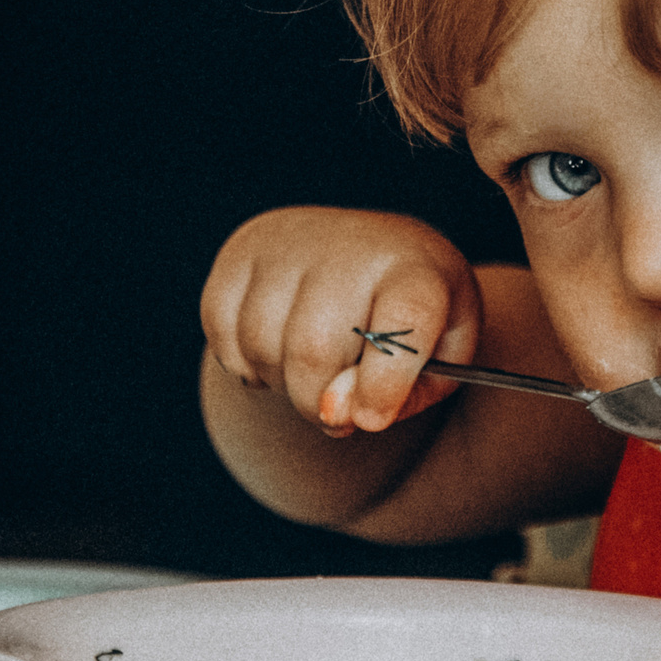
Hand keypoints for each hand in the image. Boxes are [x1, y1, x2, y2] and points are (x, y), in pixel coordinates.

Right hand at [201, 207, 481, 437]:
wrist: (370, 257)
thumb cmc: (410, 323)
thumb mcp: (438, 364)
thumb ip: (400, 397)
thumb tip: (334, 410)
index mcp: (416, 267)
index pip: (405, 318)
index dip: (385, 382)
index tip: (371, 419)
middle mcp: (350, 243)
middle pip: (315, 346)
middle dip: (317, 402)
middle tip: (334, 408)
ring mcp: (289, 241)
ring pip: (261, 344)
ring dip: (281, 384)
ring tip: (309, 372)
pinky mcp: (242, 251)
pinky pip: (222, 331)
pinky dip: (244, 364)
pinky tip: (276, 352)